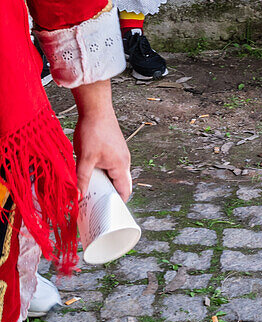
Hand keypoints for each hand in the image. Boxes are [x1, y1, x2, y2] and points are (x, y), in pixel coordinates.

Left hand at [71, 80, 130, 200]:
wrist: (96, 108)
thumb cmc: (93, 130)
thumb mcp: (84, 158)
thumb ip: (82, 179)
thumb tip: (78, 197)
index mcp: (121, 166)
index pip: (124, 192)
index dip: (117, 205)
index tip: (105, 214)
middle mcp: (124, 161)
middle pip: (120, 185)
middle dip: (108, 195)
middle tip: (93, 204)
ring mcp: (120, 154)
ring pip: (114, 176)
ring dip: (104, 183)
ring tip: (90, 189)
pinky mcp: (114, 148)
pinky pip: (111, 167)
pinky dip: (103, 173)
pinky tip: (90, 172)